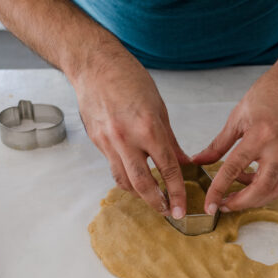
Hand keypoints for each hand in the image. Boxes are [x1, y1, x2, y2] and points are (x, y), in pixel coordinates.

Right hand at [74, 49, 189, 217]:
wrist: (94, 65)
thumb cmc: (129, 79)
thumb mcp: (159, 108)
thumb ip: (170, 140)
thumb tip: (183, 163)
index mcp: (148, 127)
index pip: (167, 168)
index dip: (176, 192)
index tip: (181, 208)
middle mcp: (126, 138)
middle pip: (142, 183)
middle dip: (157, 202)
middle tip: (168, 212)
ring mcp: (108, 141)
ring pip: (124, 180)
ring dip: (139, 194)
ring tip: (153, 199)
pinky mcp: (96, 141)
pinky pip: (113, 167)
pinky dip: (125, 178)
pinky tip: (135, 180)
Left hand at [191, 63, 277, 212]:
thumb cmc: (270, 93)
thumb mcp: (238, 116)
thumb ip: (218, 144)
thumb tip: (201, 161)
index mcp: (260, 135)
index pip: (234, 169)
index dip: (218, 190)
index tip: (209, 204)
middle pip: (260, 190)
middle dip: (240, 203)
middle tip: (222, 205)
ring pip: (274, 190)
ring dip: (253, 199)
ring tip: (234, 195)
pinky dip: (264, 187)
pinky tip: (250, 180)